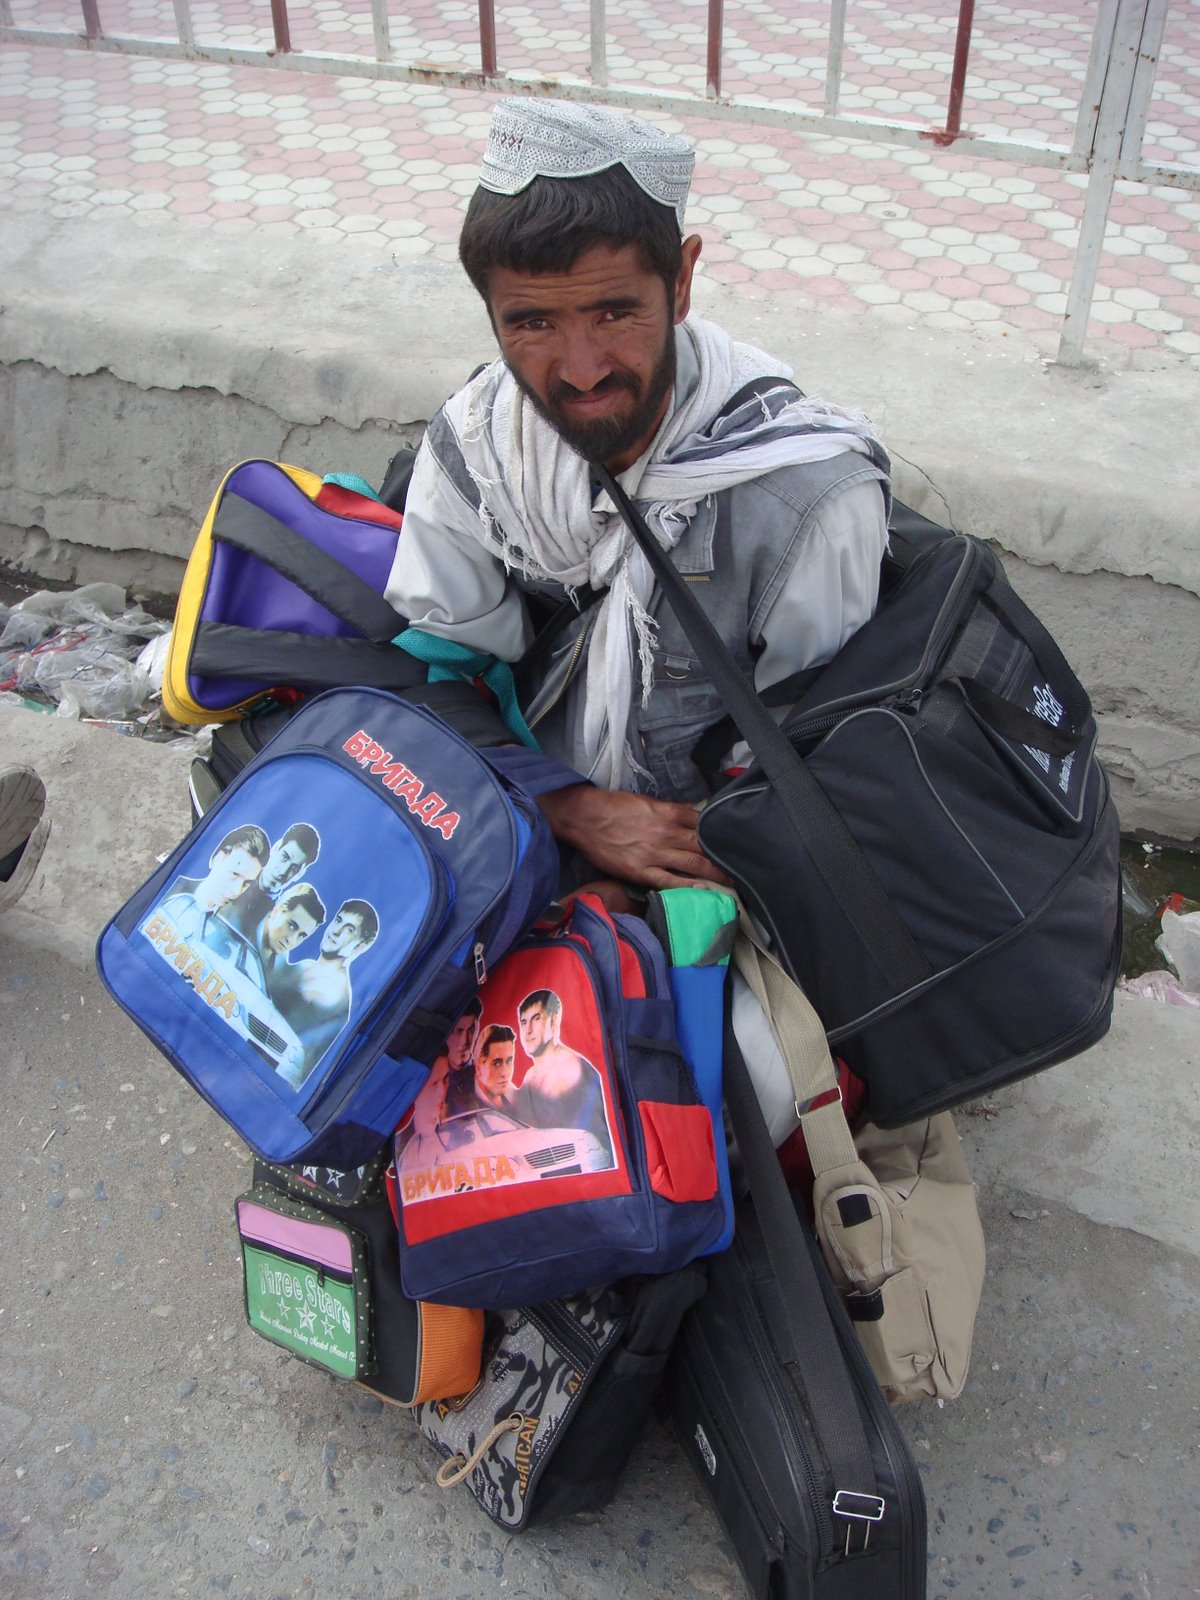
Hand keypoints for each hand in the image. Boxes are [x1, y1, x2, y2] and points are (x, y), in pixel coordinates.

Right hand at [539, 785, 730, 890]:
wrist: (584, 817)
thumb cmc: (614, 806)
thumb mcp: (646, 801)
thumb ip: (669, 811)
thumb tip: (691, 818)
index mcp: (669, 813)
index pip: (703, 822)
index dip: (721, 832)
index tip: (736, 841)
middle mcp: (666, 833)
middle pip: (704, 845)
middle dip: (725, 856)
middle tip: (745, 866)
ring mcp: (654, 853)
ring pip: (693, 864)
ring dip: (715, 873)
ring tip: (734, 883)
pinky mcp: (640, 871)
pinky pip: (669, 881)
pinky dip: (688, 887)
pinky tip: (703, 891)